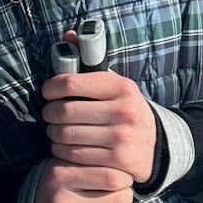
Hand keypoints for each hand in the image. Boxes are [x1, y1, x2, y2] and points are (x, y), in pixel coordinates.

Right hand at [32, 162, 135, 202]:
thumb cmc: (58, 189)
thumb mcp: (67, 167)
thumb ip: (92, 163)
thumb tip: (129, 173)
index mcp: (61, 176)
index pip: (113, 177)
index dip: (125, 179)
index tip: (122, 181)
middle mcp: (61, 202)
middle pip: (119, 201)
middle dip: (127, 198)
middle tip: (122, 197)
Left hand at [40, 67, 157, 184]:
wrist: (154, 149)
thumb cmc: (125, 113)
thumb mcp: (117, 87)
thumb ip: (92, 67)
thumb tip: (67, 41)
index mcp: (122, 88)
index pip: (71, 83)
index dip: (51, 88)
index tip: (48, 93)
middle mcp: (125, 111)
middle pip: (64, 111)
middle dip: (49, 113)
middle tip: (49, 115)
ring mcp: (122, 137)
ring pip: (65, 135)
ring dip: (53, 134)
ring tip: (55, 132)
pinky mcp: (117, 160)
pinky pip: (73, 155)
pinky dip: (61, 152)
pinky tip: (63, 148)